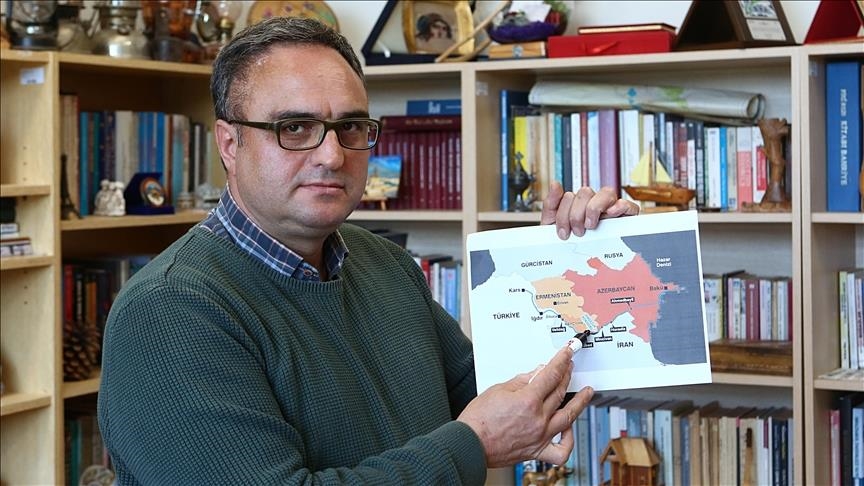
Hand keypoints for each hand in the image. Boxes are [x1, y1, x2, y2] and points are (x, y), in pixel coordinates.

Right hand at [457, 345, 593, 467]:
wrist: (470, 443)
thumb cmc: (478, 419)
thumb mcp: (498, 390)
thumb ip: (522, 381)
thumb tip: (537, 373)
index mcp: (528, 401)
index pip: (551, 374)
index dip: (561, 360)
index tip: (567, 353)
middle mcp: (538, 419)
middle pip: (559, 392)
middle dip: (566, 375)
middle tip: (569, 366)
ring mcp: (540, 436)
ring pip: (568, 417)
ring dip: (580, 402)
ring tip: (586, 392)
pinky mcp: (537, 450)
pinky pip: (561, 451)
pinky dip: (569, 440)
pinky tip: (569, 429)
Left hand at [541, 181, 639, 237]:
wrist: (582, 266)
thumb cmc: (570, 245)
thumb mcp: (554, 226)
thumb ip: (551, 204)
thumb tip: (555, 184)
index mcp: (577, 205)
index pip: (570, 196)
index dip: (563, 214)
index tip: (563, 232)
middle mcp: (594, 204)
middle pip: (585, 192)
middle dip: (576, 215)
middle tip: (577, 232)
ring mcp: (611, 208)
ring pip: (606, 192)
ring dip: (594, 208)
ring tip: (590, 226)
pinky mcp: (627, 217)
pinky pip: (628, 204)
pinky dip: (620, 206)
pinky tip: (610, 214)